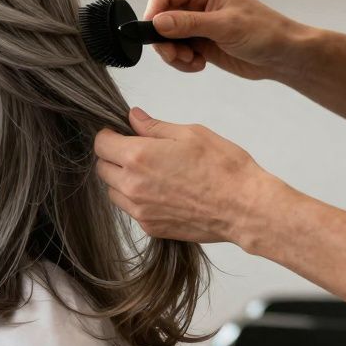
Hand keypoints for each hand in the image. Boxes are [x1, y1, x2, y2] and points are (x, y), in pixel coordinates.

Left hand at [93, 108, 286, 247]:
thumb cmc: (223, 168)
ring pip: (113, 191)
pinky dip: (137, 199)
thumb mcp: (190, 134)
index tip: (120, 133)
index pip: (100, 144)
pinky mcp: (150, 227)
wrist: (245, 208)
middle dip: (114, 157)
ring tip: (151, 172)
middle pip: (102, 168)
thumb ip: (154, 126)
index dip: (109, 135)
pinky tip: (161, 191)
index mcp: (138, 157)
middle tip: (138, 151)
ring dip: (122, 180)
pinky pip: (131, 210)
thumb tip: (132, 117)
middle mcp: (132, 185)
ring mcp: (140, 210)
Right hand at [144, 0, 305, 80]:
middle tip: (175, 56)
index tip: (152, 34)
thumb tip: (157, 22)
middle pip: (160, 18)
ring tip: (192, 61)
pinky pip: (176, 51)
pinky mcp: (198, 41)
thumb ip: (188, 24)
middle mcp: (196, 1)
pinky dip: (182, 62)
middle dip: (164, 40)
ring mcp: (196, 22)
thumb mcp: (225, 26)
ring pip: (165, 38)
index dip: (153, 13)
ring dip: (173, 54)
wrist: (283, 55)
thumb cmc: (264, 32)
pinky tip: (199, 64)